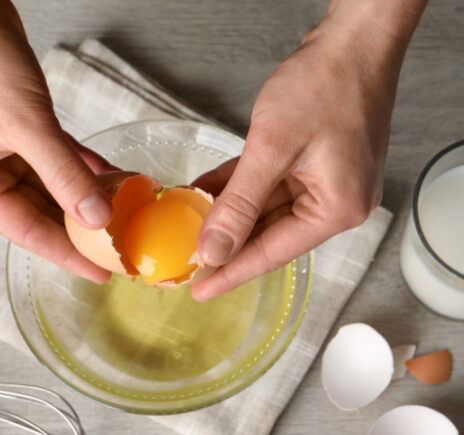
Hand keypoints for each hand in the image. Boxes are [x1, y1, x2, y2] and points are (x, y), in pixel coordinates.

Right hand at [0, 0, 114, 282]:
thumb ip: (65, 174)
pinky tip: (110, 175)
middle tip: (122, 243)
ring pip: (51, 185)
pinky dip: (81, 166)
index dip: (68, 253)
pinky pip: (55, 158)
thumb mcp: (25, 125)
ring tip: (126, 209)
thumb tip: (97, 217)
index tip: (102, 271)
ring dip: (86, 193)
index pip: (28, 232)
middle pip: (41, 211)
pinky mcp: (16, 128)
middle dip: (82, 224)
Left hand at [191, 0, 426, 300]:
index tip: (200, 289)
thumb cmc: (326, 86)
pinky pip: (267, 184)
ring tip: (189, 224)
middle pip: (269, 234)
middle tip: (187, 259)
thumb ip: (239, 205)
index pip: (272, 253)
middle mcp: (334, 202)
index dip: (232, 272)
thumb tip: (214, 249)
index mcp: (335, 209)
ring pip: (264, 208)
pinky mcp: (311, 162)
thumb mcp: (272, 149)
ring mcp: (323, 181)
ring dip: (226, 212)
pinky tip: (205, 191)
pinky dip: (237, 187)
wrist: (351, 41)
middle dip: (226, 242)